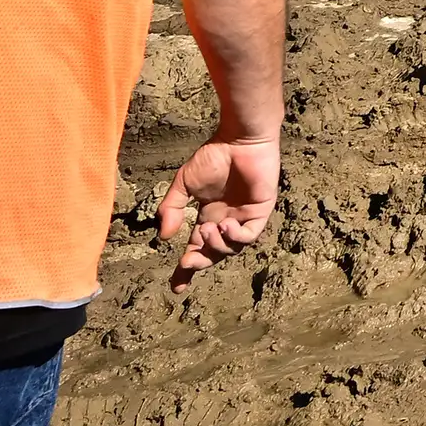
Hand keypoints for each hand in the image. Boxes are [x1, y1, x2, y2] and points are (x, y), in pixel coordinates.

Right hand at [158, 137, 280, 288]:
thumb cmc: (213, 156)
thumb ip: (172, 208)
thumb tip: (164, 236)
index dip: (187, 268)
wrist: (239, 139)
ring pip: (232, 249)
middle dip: (200, 262)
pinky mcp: (261, 212)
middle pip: (214, 254)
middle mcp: (226, 222)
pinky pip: (250, 236)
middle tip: (188, 261)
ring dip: (216, 245)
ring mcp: (244, 218)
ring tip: (208, 228)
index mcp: (208, 217)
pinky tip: (225, 226)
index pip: (197, 248)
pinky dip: (236, 237)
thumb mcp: (183, 183)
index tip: (177, 286)